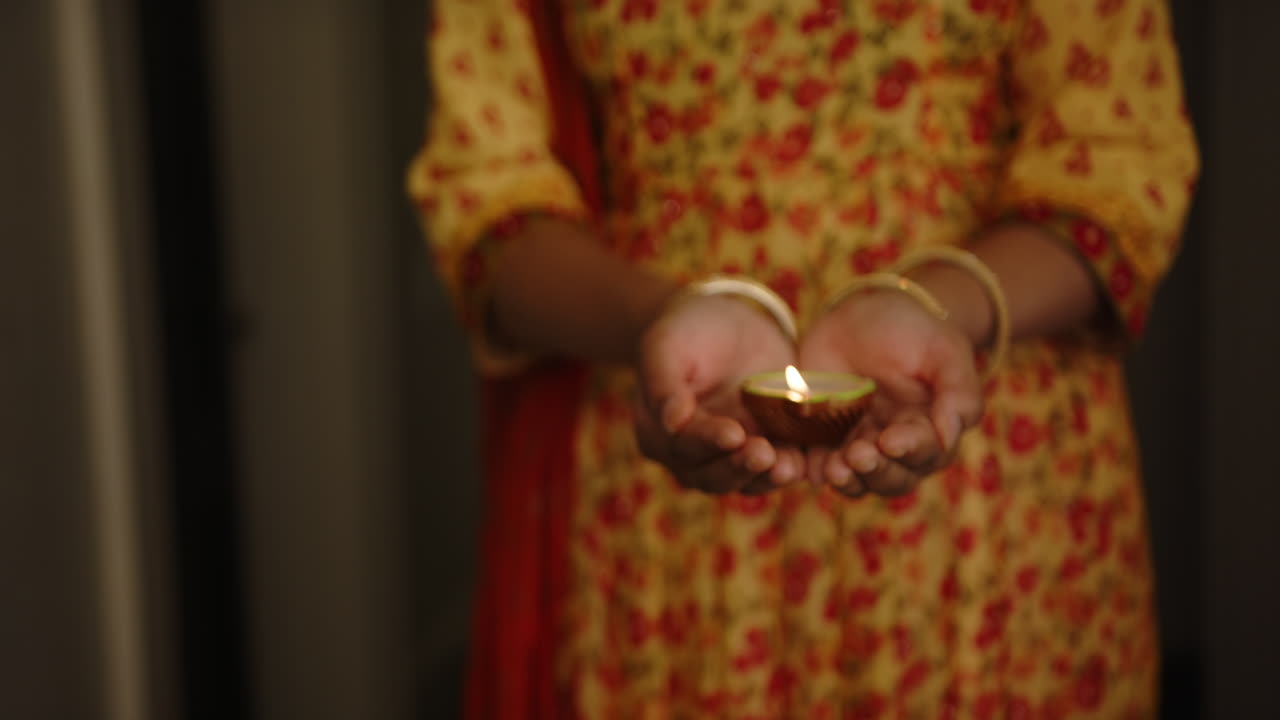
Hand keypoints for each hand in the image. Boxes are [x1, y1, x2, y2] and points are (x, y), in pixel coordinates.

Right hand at [634, 295, 804, 493]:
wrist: (730, 326)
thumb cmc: (687, 331)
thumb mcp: (666, 344)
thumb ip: (663, 382)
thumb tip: (672, 422)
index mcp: (659, 434)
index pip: (682, 445)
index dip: (707, 441)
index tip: (733, 434)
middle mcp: (692, 457)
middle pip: (713, 474)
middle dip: (739, 466)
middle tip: (763, 454)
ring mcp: (730, 458)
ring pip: (746, 479)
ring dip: (767, 476)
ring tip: (789, 466)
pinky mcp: (767, 450)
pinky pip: (777, 468)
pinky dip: (792, 467)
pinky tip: (806, 462)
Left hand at [798, 288, 984, 496]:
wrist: (862, 311)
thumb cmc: (913, 331)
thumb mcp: (944, 350)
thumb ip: (958, 393)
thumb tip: (951, 436)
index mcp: (930, 429)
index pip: (925, 452)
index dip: (909, 450)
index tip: (891, 441)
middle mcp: (895, 446)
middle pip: (892, 478)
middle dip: (876, 471)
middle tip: (858, 456)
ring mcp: (858, 443)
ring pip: (856, 478)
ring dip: (846, 478)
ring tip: (833, 469)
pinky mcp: (823, 436)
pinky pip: (818, 463)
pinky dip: (814, 469)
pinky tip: (809, 467)